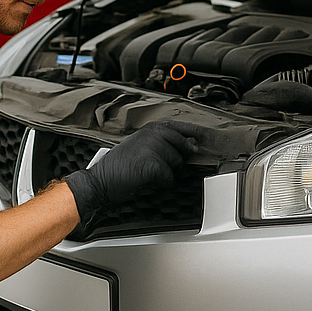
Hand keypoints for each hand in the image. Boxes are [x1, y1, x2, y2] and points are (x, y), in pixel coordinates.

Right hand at [64, 121, 203, 227]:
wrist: (100, 180)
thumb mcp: (142, 148)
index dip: (197, 133)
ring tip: (145, 172)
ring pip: (177, 165)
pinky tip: (145, 179)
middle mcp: (153, 134)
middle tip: (154, 167)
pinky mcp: (152, 164)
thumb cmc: (119, 167)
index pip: (182, 128)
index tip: (210, 137)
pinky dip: (160, 182)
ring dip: (165, 173)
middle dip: (175, 162)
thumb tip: (193, 146)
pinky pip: (169, 177)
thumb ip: (166, 144)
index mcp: (152, 128)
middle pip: (184, 149)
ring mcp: (153, 147)